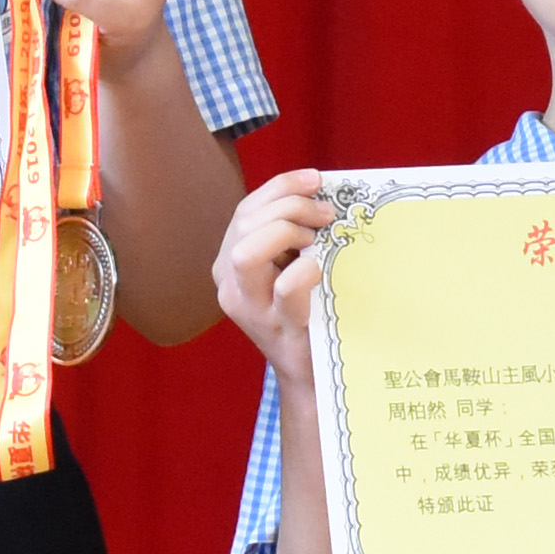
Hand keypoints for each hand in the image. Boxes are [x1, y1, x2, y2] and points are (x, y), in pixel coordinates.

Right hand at [214, 166, 340, 377]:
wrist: (310, 373)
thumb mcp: (288, 268)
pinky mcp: (278, 327)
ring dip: (288, 232)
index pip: (245, 210)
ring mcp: (250, 308)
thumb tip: (319, 194)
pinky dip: (305, 270)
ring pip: (247, 252)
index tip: (316, 179)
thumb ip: (291, 236)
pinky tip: (319, 269)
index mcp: (229, 264)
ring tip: (317, 239)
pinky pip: (285, 287)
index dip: (280, 187)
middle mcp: (229, 285)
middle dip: (289, 207)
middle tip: (325, 215)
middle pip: (244, 224)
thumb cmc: (305, 314)